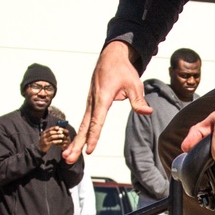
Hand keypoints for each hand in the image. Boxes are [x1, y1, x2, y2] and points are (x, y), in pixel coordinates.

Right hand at [39, 125, 68, 153]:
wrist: (40, 148)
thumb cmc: (45, 141)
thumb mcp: (46, 136)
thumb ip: (50, 133)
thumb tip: (58, 129)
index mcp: (44, 133)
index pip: (49, 129)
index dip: (54, 128)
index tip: (59, 127)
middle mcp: (44, 136)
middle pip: (51, 132)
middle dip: (57, 132)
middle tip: (62, 132)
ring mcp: (45, 140)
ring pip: (52, 137)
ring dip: (58, 136)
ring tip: (62, 136)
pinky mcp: (46, 144)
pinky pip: (52, 142)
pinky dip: (57, 141)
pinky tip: (61, 141)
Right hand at [64, 41, 151, 161]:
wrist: (111, 56)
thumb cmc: (122, 70)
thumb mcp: (134, 84)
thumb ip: (138, 100)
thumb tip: (147, 112)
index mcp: (102, 98)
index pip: (97, 121)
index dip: (93, 136)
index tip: (89, 149)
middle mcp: (93, 102)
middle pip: (84, 127)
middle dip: (76, 144)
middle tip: (68, 158)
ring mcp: (90, 103)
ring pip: (82, 125)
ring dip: (74, 141)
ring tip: (68, 156)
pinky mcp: (91, 104)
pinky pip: (84, 121)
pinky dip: (79, 134)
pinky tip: (75, 145)